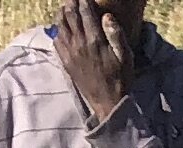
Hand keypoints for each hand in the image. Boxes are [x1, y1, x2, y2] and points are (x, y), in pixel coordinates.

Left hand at [52, 4, 135, 121]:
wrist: (107, 102)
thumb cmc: (120, 78)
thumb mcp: (125, 56)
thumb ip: (116, 34)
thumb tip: (107, 15)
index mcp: (95, 40)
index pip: (85, 12)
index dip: (84, 0)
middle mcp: (80, 44)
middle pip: (70, 16)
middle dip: (71, 3)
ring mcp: (70, 53)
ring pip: (60, 26)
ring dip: (61, 14)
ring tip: (64, 8)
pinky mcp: (66, 62)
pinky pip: (56, 41)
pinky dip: (57, 31)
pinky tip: (61, 29)